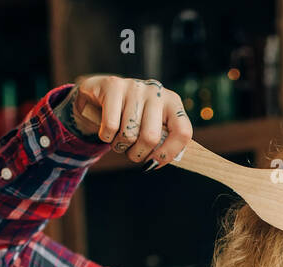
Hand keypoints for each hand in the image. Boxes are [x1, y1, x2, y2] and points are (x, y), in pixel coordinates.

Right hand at [70, 75, 192, 168]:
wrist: (100, 94)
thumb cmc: (131, 118)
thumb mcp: (151, 127)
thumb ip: (162, 143)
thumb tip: (157, 163)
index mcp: (172, 103)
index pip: (182, 132)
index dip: (168, 154)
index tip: (154, 163)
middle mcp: (156, 92)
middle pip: (151, 137)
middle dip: (138, 154)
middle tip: (132, 153)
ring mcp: (135, 87)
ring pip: (128, 134)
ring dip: (120, 146)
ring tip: (118, 137)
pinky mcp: (113, 86)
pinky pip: (111, 126)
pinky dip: (106, 136)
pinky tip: (108, 130)